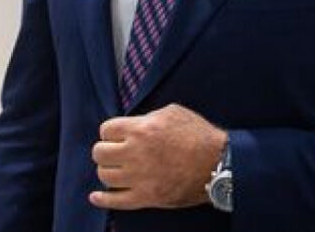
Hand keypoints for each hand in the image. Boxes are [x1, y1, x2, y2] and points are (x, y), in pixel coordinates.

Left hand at [89, 103, 226, 209]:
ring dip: (108, 171)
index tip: (116, 136)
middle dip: (105, 151)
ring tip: (116, 169)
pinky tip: (96, 197)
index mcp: (140, 129)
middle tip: (115, 152)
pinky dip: (103, 200)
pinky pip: (116, 202)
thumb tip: (132, 125)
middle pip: (100, 153)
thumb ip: (146, 118)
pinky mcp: (146, 197)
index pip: (106, 130)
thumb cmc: (198, 135)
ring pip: (105, 176)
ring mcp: (139, 178)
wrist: (218, 164)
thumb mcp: (171, 113)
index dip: (110, 132)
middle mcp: (135, 153)